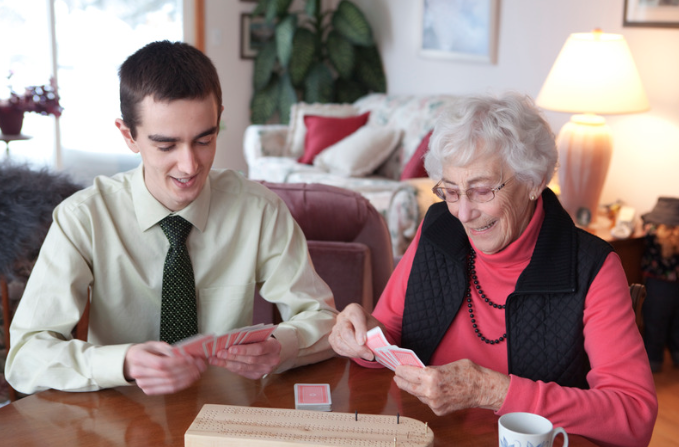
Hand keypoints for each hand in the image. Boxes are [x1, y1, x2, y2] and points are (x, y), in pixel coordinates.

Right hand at [123, 341, 206, 394]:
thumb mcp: (155, 344)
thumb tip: (184, 354)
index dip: (177, 362)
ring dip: (188, 377)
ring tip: (199, 371)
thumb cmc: (146, 351)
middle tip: (200, 364)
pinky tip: (191, 378)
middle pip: (167, 374)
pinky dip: (183, 384)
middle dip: (187, 369)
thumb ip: (168, 349)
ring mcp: (143, 384)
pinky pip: (169, 389)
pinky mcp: (149, 391)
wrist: (133, 362)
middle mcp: (138, 372)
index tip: (191, 358)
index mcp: (138, 357)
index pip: (160, 363)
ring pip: (170, 383)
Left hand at [210, 337, 280, 378]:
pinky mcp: (257, 376)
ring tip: (215, 359)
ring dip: (228, 363)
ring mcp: (265, 370)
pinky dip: (230, 367)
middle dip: (232, 357)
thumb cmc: (262, 339)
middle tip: (219, 353)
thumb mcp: (259, 335)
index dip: (244, 349)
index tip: (230, 348)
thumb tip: (228, 340)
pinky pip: (242, 372)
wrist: (270, 350)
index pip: (258, 349)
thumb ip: (247, 338)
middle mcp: (272, 360)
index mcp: (274, 347)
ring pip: (244, 368)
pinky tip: (221, 363)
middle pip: (250, 360)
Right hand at [328, 303, 383, 360]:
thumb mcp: (378, 328)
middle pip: (345, 332)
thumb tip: (374, 346)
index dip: (359, 330)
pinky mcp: (332, 338)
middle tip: (369, 354)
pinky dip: (348, 354)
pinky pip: (337, 347)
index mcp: (354, 309)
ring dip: (353, 352)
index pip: (354, 317)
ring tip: (364, 355)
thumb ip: (376, 334)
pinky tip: (357, 354)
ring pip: (339, 341)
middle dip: (357, 347)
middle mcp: (342, 317)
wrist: (366, 328)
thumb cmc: (372, 327)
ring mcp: (335, 327)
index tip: (363, 341)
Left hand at [393, 359, 509, 414]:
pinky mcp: (439, 411)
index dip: (401, 370)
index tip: (397, 368)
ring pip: (417, 395)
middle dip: (401, 381)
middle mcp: (430, 391)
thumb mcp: (446, 364)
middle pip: (408, 387)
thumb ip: (432, 369)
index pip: (408, 373)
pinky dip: (426, 396)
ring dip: (413, 389)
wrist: (482, 389)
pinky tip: (426, 391)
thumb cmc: (468, 373)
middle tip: (397, 377)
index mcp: (431, 376)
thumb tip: (421, 370)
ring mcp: (434, 403)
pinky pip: (427, 402)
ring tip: (410, 383)